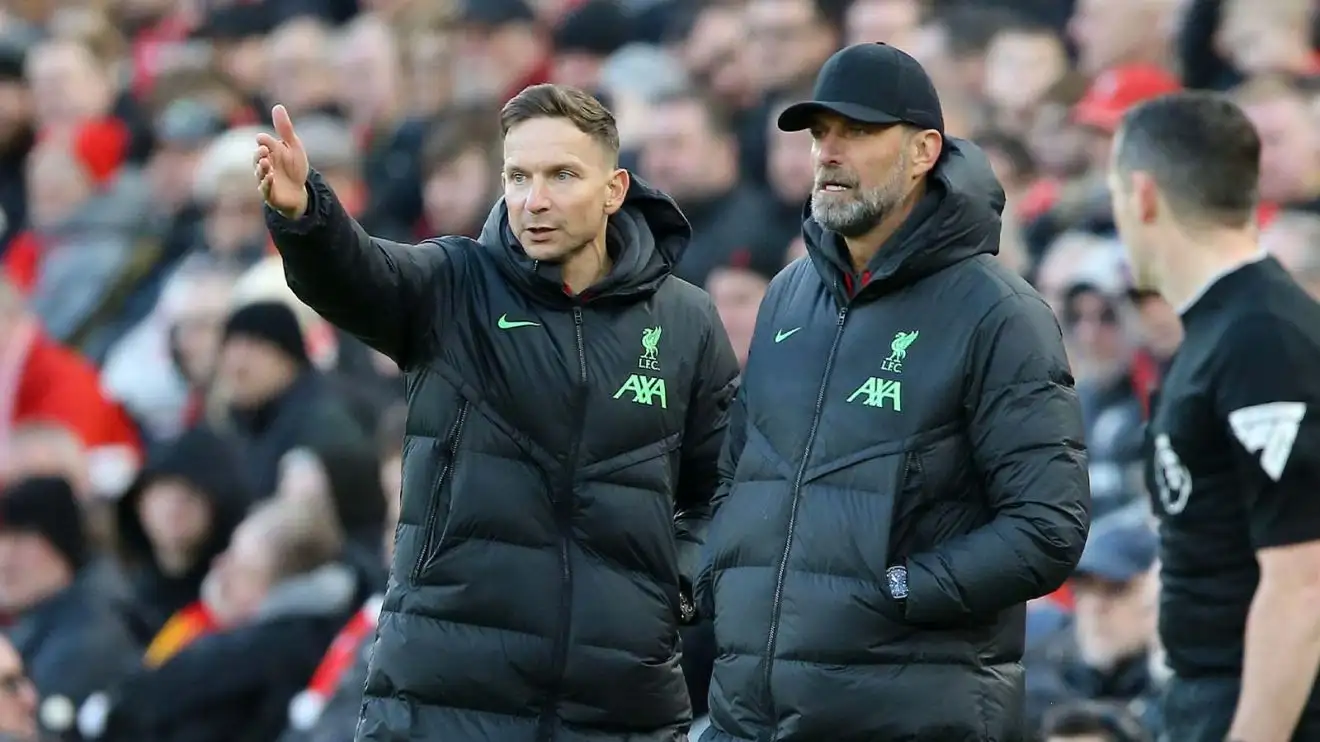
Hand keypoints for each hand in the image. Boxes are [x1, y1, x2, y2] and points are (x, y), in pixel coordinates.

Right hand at [254, 104, 309, 218]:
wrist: (298, 191)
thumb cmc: (294, 167)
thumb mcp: (293, 146)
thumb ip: (285, 128)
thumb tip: (277, 106)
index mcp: (270, 151)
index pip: (263, 142)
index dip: (264, 141)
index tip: (264, 140)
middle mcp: (265, 164)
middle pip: (257, 157)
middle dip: (259, 154)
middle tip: (263, 150)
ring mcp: (266, 179)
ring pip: (259, 173)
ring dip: (261, 168)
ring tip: (266, 163)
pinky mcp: (270, 193)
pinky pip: (265, 189)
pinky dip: (266, 183)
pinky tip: (270, 177)